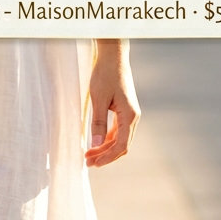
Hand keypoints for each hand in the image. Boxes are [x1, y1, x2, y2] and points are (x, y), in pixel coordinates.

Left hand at [84, 47, 139, 166]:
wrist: (112, 57)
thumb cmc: (105, 75)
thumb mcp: (98, 99)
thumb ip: (98, 122)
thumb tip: (95, 145)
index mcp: (130, 116)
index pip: (121, 145)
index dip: (107, 157)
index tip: (93, 163)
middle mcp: (133, 117)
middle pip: (122, 145)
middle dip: (105, 155)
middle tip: (87, 162)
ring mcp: (129, 114)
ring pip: (119, 139)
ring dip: (105, 148)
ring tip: (89, 155)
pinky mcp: (124, 110)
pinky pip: (117, 131)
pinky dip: (107, 139)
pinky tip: (96, 143)